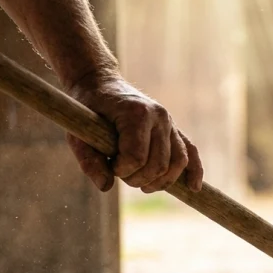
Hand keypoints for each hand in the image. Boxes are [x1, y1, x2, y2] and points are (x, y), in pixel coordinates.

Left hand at [65, 71, 203, 192]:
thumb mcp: (78, 134)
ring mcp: (170, 123)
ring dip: (160, 182)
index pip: (136, 158)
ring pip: (177, 163)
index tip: (109, 164)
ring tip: (142, 185)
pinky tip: (193, 187)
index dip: (121, 170)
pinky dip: (194, 171)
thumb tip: (106, 187)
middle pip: (158, 165)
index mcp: (136, 114)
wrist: (100, 84)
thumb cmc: (88, 110)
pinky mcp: (174, 130)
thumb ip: (89, 161)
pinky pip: (191, 152)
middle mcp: (159, 117)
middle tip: (119, 173)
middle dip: (137, 178)